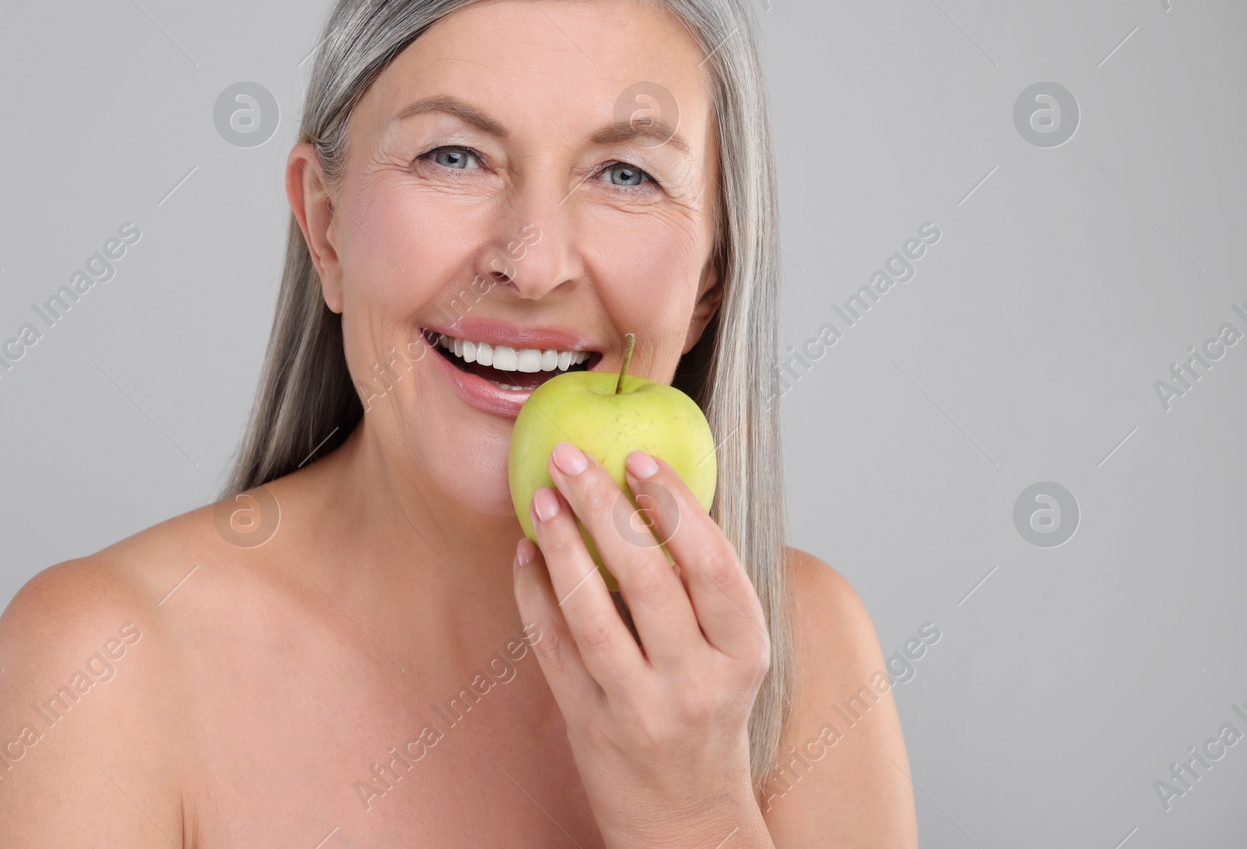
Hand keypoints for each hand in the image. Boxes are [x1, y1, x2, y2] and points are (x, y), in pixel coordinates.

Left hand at [512, 442, 773, 848]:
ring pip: (592, 612)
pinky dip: (534, 594)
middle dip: (602, 506)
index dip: (673, 504)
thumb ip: (703, 585)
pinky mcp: (589, 724)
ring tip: (542, 497)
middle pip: (647, 578)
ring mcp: (640, 707)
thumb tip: (654, 486)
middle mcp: (697, 681)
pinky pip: (553, 646)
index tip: (636, 458)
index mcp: (743, 652)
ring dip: (561, 545)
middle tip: (570, 457)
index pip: (712, 563)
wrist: (685, 818)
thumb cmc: (708, 712)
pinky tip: (525, 554)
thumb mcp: (731, 653)